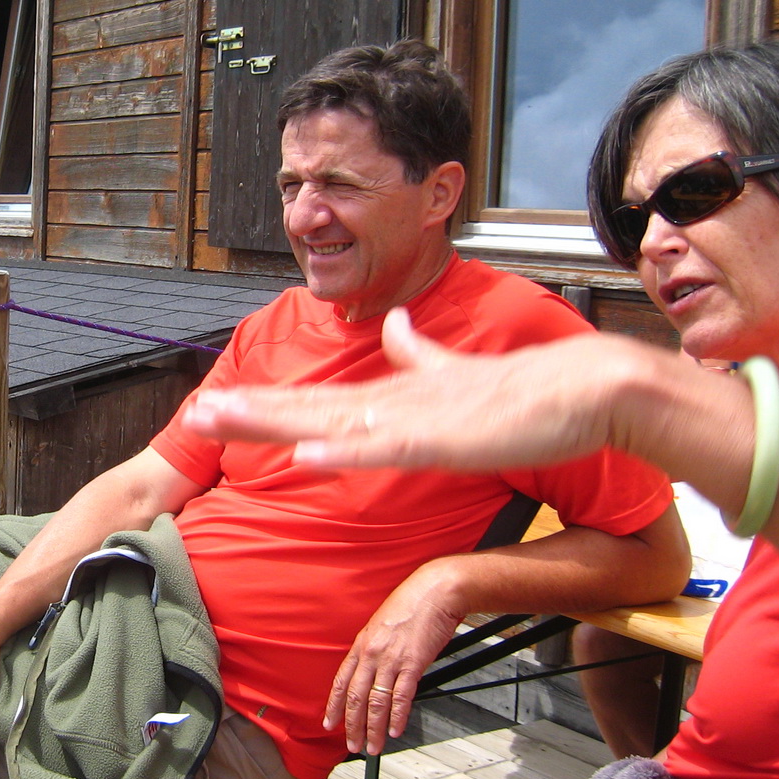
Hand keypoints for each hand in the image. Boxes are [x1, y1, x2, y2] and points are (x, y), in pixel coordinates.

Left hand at [184, 308, 644, 472]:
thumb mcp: (460, 374)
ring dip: (273, 423)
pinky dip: (344, 451)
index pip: (316, 402)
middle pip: (307, 408)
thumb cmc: (529, 390)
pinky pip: (384, 449)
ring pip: (329, 422)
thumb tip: (398, 322)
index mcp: (396, 395)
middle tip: (194, 414)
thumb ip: (423, 354)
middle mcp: (393, 402)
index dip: (265, 404)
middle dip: (249, 412)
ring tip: (221, 422)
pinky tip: (304, 455)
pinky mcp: (443, 437)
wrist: (585, 387)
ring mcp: (414, 417)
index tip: (217, 405)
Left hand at [326, 561, 466, 754]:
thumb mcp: (383, 626)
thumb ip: (376, 649)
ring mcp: (390, 659)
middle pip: (356, 697)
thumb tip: (375, 671)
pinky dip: (396, 717)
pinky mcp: (412, 663)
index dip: (334, 706)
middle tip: (352, 746)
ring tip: (373, 747)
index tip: (330, 724)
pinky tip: (395, 731)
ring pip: (375, 702)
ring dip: (373, 729)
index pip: (341, 681)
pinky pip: (401, 696)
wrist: (435, 591)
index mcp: (362, 644)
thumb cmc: (413, 605)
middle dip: (352, 726)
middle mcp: (371, 653)